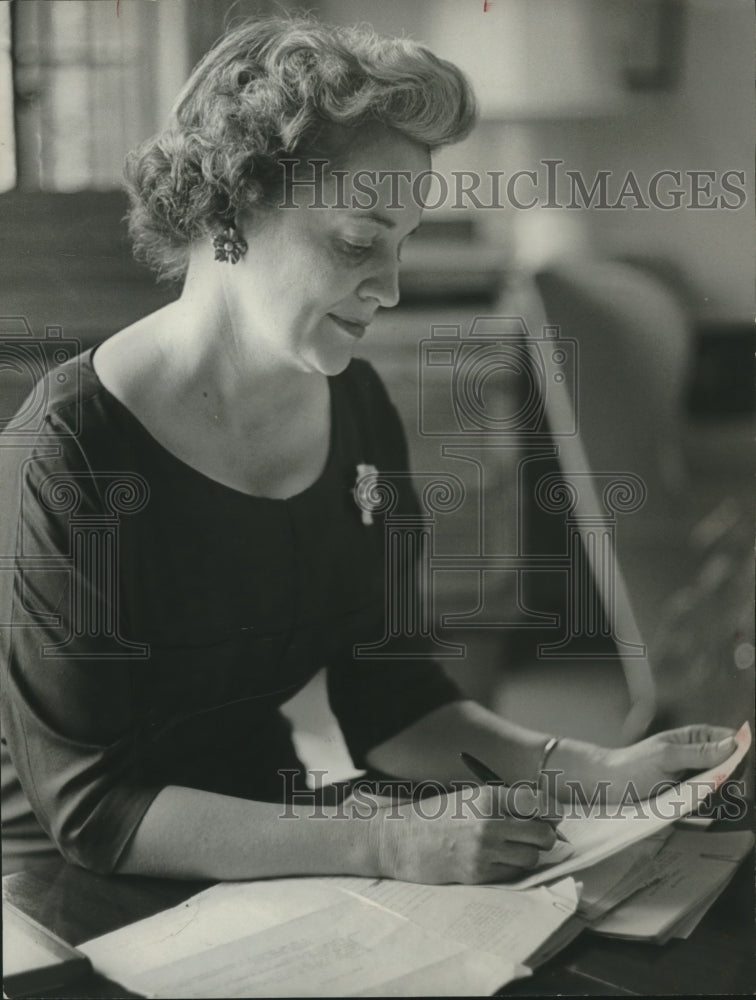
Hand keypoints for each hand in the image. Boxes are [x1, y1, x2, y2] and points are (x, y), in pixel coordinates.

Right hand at [368, 783, 556, 884]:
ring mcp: (485, 852)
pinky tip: (495, 859)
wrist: (399, 839)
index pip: (540, 803)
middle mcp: (491, 823)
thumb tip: (543, 814)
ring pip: (531, 858)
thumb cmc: (434, 816)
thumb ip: (503, 803)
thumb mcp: (469, 797)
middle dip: (544, 835)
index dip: (552, 811)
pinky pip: (512, 875)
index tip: (552, 815)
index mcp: (489, 797)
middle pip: (543, 834)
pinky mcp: (478, 875)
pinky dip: (510, 869)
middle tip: (535, 835)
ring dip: (526, 854)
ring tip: (509, 847)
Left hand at [594, 724, 736, 801]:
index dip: (738, 753)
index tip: (734, 769)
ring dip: (720, 794)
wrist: (609, 786)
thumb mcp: (667, 756)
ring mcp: (695, 777)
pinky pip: (708, 801)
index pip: (730, 740)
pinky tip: (700, 809)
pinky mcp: (689, 797)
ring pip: (723, 785)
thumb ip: (699, 752)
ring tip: (702, 797)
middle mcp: (699, 756)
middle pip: (731, 765)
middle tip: (717, 787)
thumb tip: (733, 744)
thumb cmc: (634, 765)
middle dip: (730, 777)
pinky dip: (709, 806)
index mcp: (695, 737)